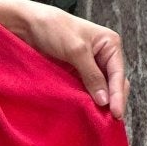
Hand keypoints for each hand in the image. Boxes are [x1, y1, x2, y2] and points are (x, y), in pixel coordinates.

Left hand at [17, 2, 128, 119]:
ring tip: (100, 121)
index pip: (118, 74)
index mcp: (110, 44)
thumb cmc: (54, 29)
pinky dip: (87, 99)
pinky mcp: (75, 71)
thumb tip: (105, 100)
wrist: (28, 24)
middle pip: (114, 83)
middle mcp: (103, 54)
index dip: (118, 95)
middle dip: (113, 100)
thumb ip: (92, 75)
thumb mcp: (76, 50)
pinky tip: (87, 111)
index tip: (116, 113)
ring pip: (100, 88)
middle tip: (109, 121)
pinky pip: (86, 88)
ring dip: (100, 103)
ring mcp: (90, 64)